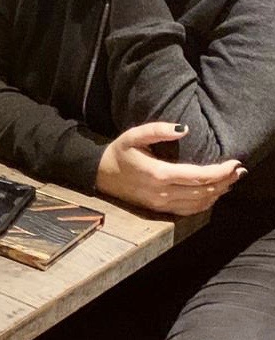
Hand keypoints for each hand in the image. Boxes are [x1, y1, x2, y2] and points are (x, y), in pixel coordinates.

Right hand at [95, 122, 243, 214]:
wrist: (100, 174)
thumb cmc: (119, 152)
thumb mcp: (134, 135)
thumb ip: (158, 130)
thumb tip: (184, 129)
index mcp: (158, 173)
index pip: (199, 175)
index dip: (221, 171)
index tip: (235, 163)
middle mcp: (162, 192)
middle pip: (204, 190)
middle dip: (225, 181)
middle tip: (239, 171)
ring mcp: (161, 203)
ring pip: (200, 203)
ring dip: (219, 193)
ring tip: (231, 181)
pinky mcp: (160, 209)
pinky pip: (190, 210)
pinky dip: (206, 203)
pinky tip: (213, 193)